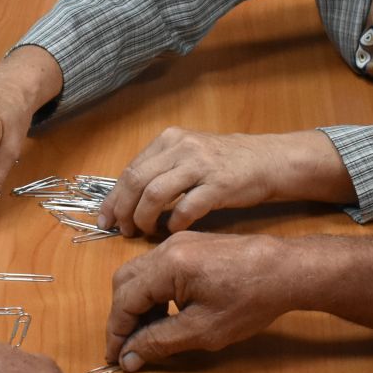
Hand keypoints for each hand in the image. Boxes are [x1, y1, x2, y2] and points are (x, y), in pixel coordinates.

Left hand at [96, 128, 344, 236]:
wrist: (267, 160)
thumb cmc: (225, 163)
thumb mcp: (189, 156)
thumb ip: (161, 171)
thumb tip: (126, 200)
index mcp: (169, 139)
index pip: (130, 170)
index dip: (113, 198)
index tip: (105, 219)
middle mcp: (181, 147)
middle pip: (136, 182)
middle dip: (123, 210)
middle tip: (123, 231)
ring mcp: (200, 164)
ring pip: (154, 195)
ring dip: (144, 219)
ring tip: (144, 233)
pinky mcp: (219, 184)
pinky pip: (186, 208)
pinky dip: (174, 223)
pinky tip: (174, 231)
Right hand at [104, 232, 295, 370]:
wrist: (287, 270)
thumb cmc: (250, 300)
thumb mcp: (203, 330)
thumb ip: (160, 342)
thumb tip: (129, 357)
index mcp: (167, 266)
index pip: (124, 300)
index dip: (116, 333)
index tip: (115, 358)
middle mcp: (167, 248)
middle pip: (125, 281)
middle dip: (122, 316)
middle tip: (130, 347)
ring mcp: (180, 243)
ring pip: (140, 274)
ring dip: (138, 305)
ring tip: (150, 335)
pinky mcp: (192, 245)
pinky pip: (158, 268)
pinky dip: (154, 293)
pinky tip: (168, 314)